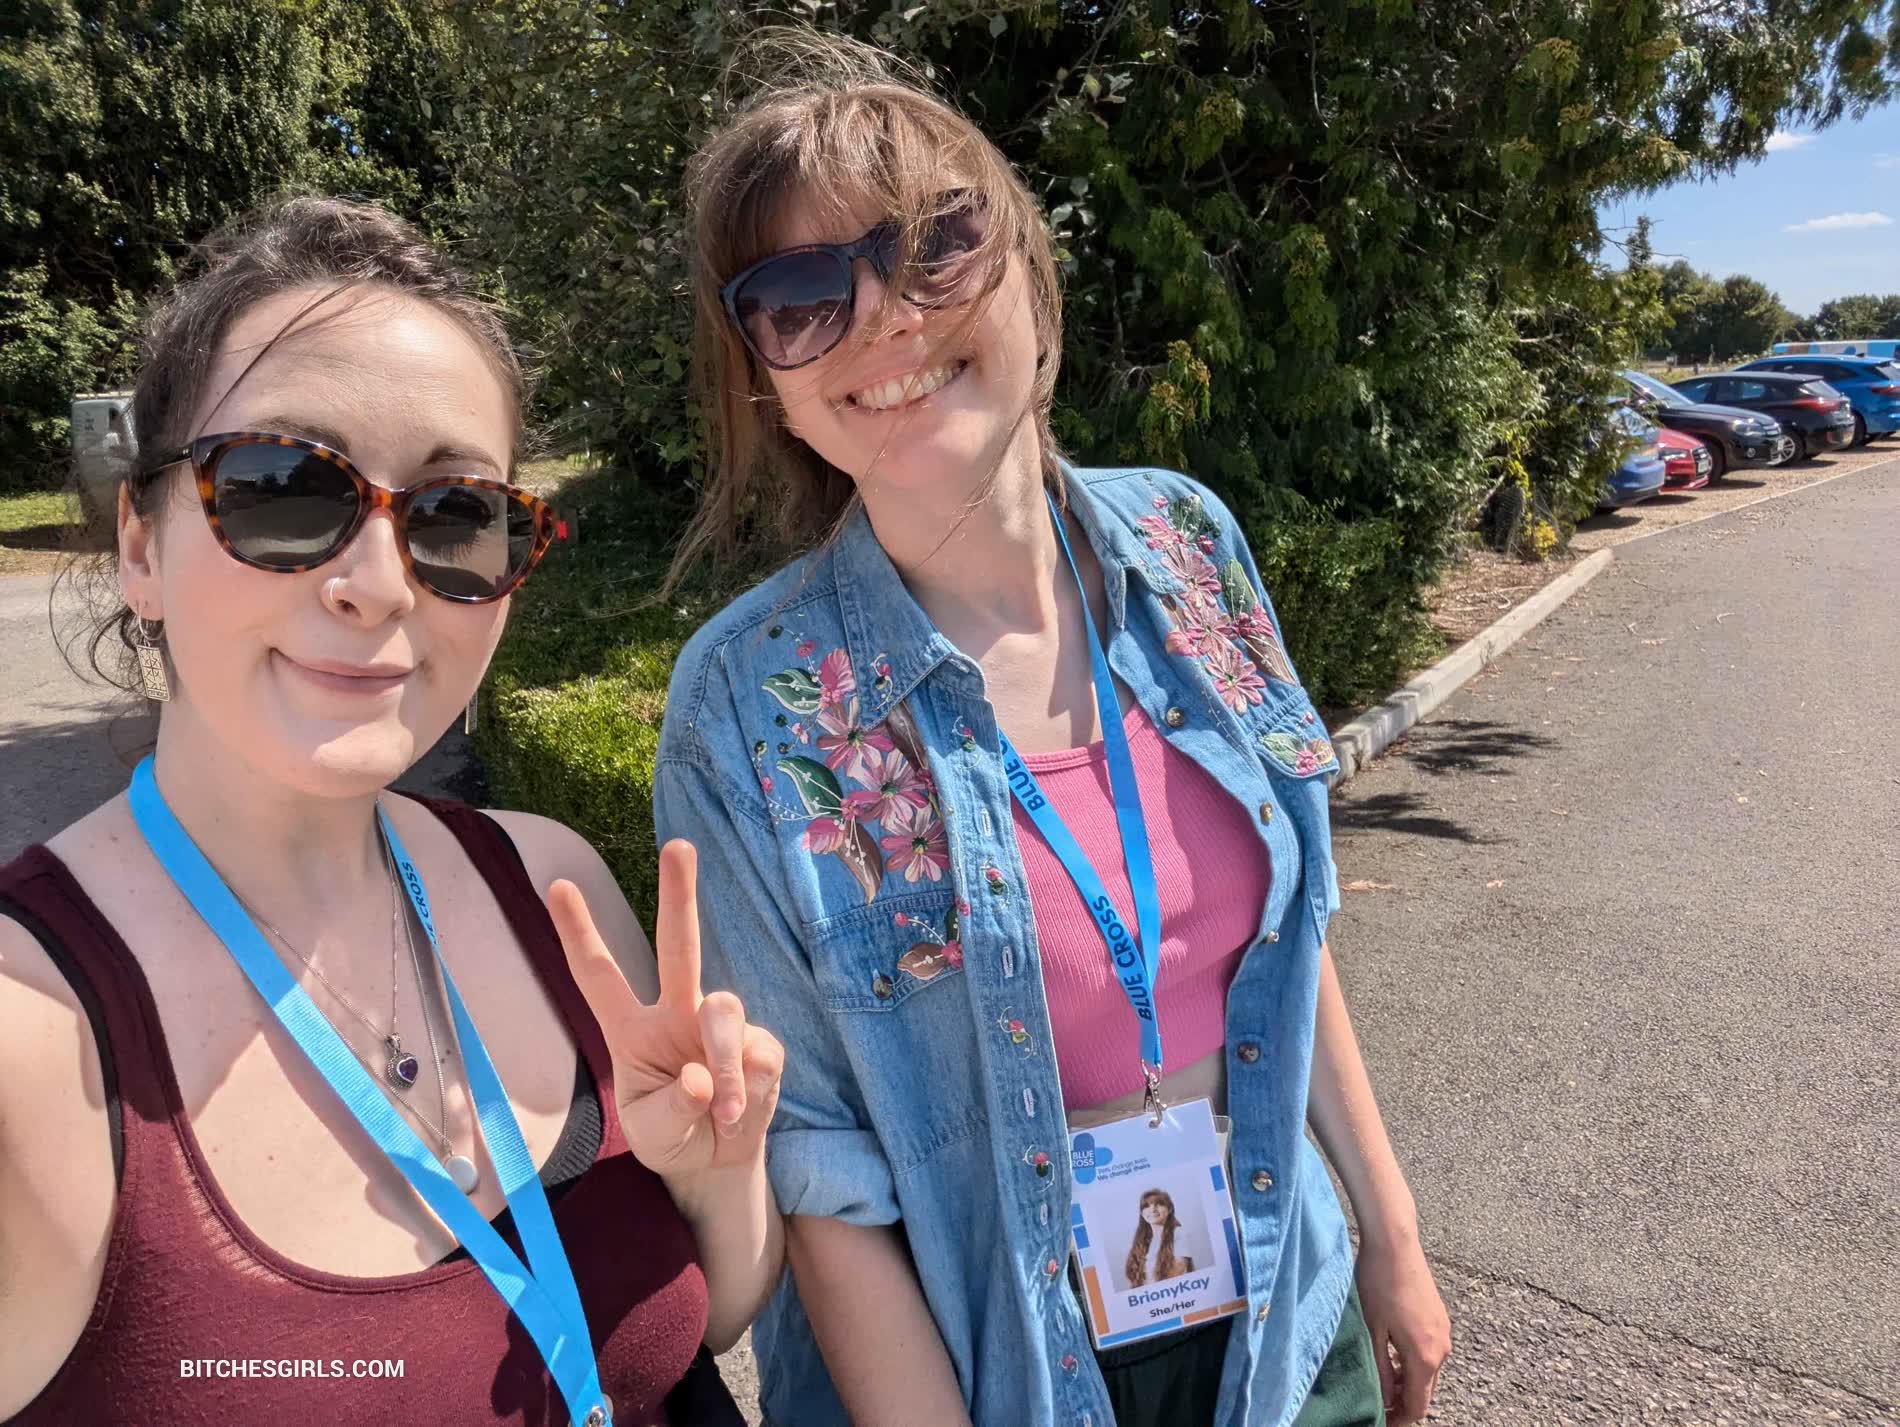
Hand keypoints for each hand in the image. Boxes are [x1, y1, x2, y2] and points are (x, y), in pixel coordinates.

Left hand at [547, 840, 783, 1175]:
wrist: (716, 1163)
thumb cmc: (671, 1135)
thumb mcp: (651, 1133)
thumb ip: (671, 1108)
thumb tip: (702, 1076)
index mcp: (631, 1030)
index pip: (599, 975)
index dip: (579, 932)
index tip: (558, 884)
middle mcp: (675, 1014)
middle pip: (679, 946)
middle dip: (679, 894)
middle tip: (679, 847)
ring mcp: (719, 1027)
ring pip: (724, 1009)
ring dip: (723, 1060)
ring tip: (723, 1110)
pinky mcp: (760, 1047)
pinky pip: (758, 1054)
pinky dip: (747, 1091)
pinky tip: (738, 1113)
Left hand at [1356, 1230, 1450, 1423]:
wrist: (1395, 1244)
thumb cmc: (1377, 1284)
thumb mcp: (1372, 1331)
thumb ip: (1379, 1369)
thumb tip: (1383, 1399)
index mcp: (1424, 1357)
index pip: (1417, 1405)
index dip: (1399, 1420)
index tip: (1380, 1422)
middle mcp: (1441, 1349)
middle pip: (1425, 1392)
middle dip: (1403, 1403)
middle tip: (1377, 1406)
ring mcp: (1443, 1333)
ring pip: (1427, 1373)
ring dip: (1407, 1383)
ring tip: (1380, 1382)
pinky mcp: (1439, 1319)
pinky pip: (1429, 1354)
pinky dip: (1412, 1364)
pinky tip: (1391, 1356)